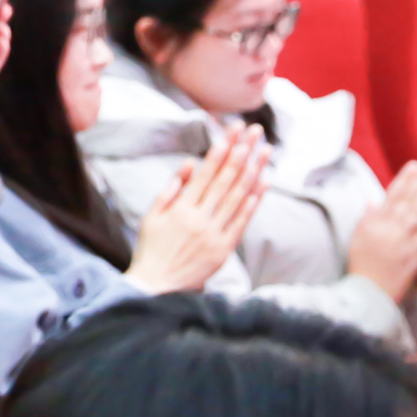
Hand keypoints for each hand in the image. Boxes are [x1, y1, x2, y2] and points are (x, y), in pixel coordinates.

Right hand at [123, 124, 270, 292]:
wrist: (155, 286)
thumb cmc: (151, 248)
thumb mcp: (152, 215)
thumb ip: (171, 188)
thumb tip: (189, 163)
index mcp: (180, 208)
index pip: (206, 172)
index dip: (221, 149)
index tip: (233, 130)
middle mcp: (199, 218)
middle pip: (226, 179)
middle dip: (242, 151)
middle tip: (254, 131)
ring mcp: (214, 234)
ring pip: (237, 196)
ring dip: (254, 171)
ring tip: (265, 151)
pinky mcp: (224, 250)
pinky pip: (241, 222)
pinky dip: (253, 202)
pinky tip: (263, 184)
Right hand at [347, 159, 416, 301]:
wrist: (367, 294)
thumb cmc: (360, 267)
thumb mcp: (358, 239)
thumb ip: (367, 219)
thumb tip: (373, 202)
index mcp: (375, 225)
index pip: (392, 197)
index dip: (404, 180)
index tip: (414, 165)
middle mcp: (390, 231)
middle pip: (409, 201)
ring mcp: (403, 243)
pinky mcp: (414, 256)